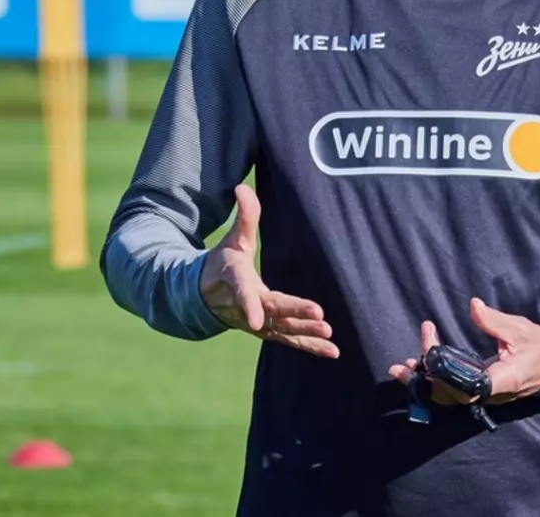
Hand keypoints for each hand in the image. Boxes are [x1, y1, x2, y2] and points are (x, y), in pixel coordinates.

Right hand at [198, 184, 338, 358]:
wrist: (206, 298)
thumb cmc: (224, 263)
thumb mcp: (232, 240)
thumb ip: (244, 216)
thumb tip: (241, 187)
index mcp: (238, 282)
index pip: (244, 294)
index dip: (249, 306)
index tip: (255, 321)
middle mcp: (247, 308)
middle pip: (273, 313)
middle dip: (295, 316)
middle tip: (320, 317)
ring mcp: (258, 324)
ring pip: (283, 331)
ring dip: (306, 334)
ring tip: (330, 335)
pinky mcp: (269, 332)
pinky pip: (290, 342)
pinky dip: (310, 347)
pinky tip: (333, 352)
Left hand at [387, 298, 539, 405]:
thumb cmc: (538, 347)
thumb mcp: (520, 330)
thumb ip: (494, 321)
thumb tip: (473, 306)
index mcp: (502, 380)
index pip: (468, 387)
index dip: (445, 376)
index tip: (430, 352)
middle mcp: (489, 394)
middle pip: (450, 396)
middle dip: (423, 382)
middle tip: (399, 367)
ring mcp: (483, 396)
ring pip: (448, 397)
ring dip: (424, 383)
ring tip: (403, 368)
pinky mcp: (479, 392)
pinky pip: (452, 392)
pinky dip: (434, 381)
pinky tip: (420, 368)